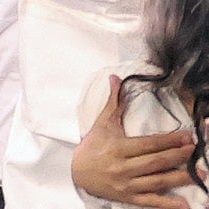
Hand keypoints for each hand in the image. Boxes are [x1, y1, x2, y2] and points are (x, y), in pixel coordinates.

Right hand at [71, 75, 195, 208]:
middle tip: (195, 151)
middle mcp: (122, 167)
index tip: (187, 137)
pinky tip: (184, 204)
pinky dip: (167, 204)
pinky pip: (150, 201)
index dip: (169, 140)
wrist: (76, 172)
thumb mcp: (102, 123)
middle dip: (178, 156)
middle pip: (155, 162)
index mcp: (117, 148)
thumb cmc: (92, 146)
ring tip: (199, 174)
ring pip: (157, 181)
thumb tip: (115, 78)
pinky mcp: (128, 197)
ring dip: (180, 178)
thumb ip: (113, 102)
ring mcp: (126, 184)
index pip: (148, 144)